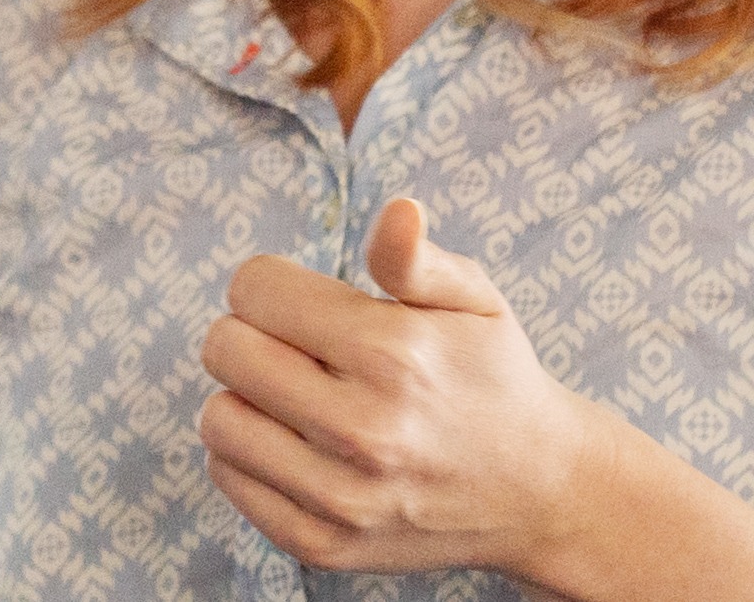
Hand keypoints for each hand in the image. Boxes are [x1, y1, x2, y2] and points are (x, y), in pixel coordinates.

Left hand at [198, 196, 619, 583]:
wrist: (536, 490)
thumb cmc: (494, 378)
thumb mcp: (475, 301)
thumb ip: (418, 258)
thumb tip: (397, 210)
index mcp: (394, 353)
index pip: (254, 288)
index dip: (275, 283)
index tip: (306, 301)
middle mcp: (363, 429)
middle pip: (225, 348)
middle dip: (254, 332)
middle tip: (299, 347)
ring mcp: (340, 495)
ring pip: (217, 418)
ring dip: (247, 395)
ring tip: (297, 395)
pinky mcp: (322, 542)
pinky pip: (229, 477)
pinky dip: (249, 452)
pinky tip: (296, 442)